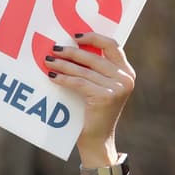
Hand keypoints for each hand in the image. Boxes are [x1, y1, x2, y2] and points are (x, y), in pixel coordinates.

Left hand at [43, 32, 133, 162]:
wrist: (97, 139)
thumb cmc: (94, 110)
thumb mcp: (100, 86)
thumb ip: (95, 68)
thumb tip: (71, 45)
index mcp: (127, 72)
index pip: (113, 45)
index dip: (93, 37)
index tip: (75, 35)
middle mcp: (126, 78)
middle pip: (94, 57)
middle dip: (71, 51)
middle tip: (54, 49)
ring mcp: (118, 88)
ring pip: (83, 70)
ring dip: (63, 64)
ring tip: (47, 61)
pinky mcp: (106, 97)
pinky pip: (79, 83)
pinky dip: (63, 78)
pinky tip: (52, 76)